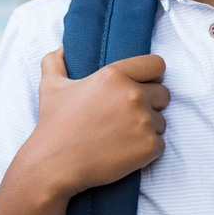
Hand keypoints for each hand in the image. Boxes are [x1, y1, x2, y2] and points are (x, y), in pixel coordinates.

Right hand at [26, 47, 169, 198]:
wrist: (54, 166)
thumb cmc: (53, 126)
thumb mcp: (50, 87)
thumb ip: (56, 61)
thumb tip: (63, 48)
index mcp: (114, 75)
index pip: (156, 65)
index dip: (152, 76)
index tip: (143, 86)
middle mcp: (132, 95)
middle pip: (163, 94)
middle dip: (150, 104)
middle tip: (126, 117)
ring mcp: (143, 121)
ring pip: (161, 121)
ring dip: (147, 128)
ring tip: (121, 136)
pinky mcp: (149, 147)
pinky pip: (160, 144)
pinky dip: (146, 150)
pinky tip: (125, 151)